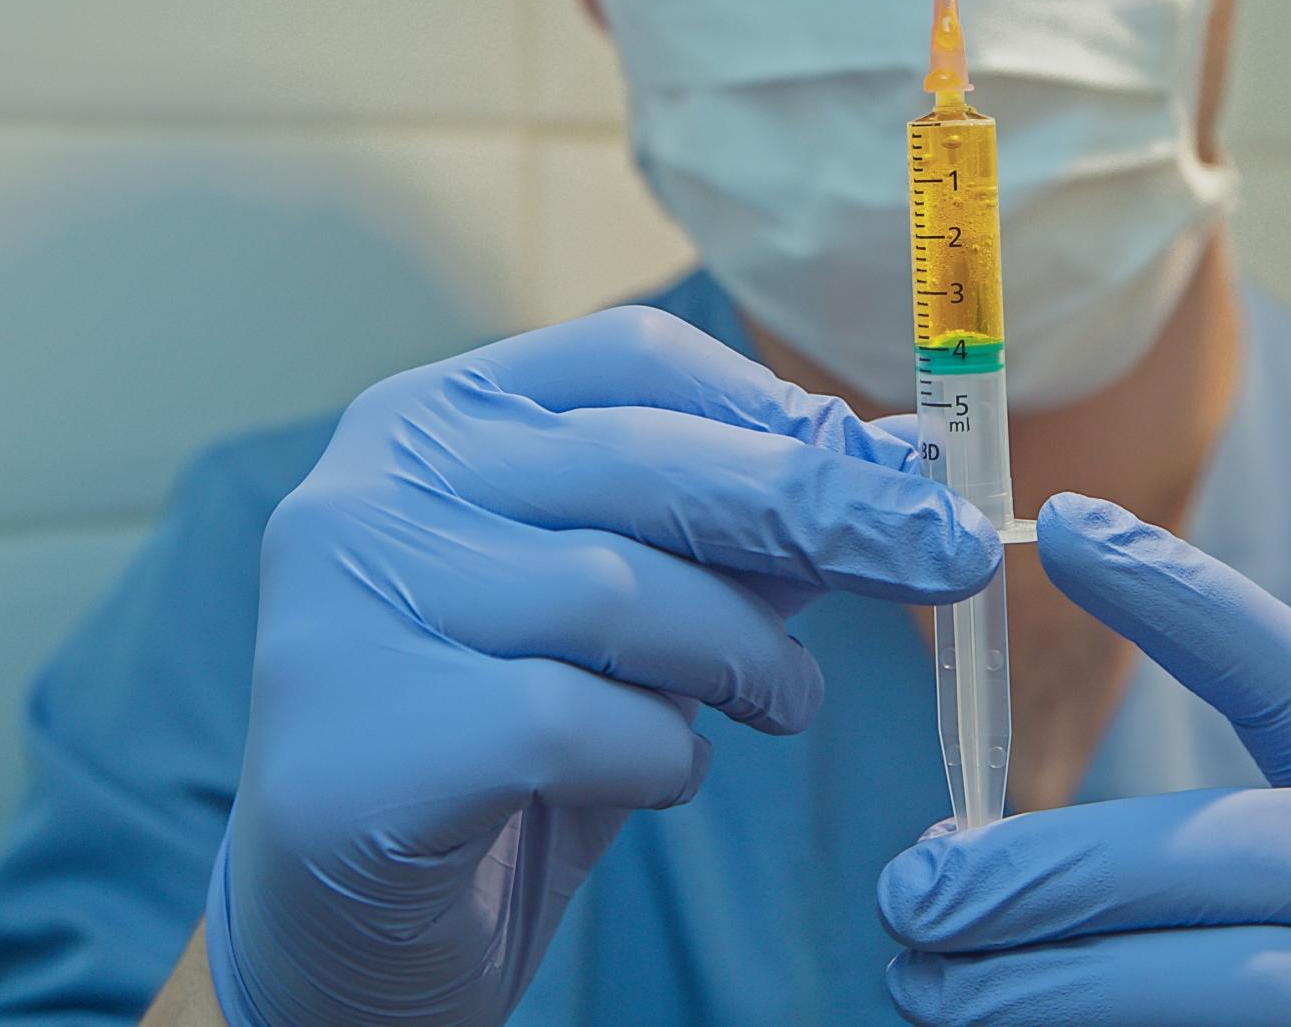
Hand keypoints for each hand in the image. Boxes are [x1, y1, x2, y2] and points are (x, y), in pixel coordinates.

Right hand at [208, 306, 1000, 1026]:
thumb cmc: (497, 746)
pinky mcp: (366, 742)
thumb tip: (892, 460)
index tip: (888, 464)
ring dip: (745, 655)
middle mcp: (367, 489)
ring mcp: (351, 610)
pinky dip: (660, 756)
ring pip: (621, 592)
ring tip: (782, 699)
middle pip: (644, 460)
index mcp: (426, 419)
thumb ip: (728, 534)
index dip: (776, 404)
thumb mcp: (624, 618)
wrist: (344, 934)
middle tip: (946, 556)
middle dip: (821, 510)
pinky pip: (579, 723)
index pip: (628, 356)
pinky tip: (656, 776)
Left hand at [877, 492, 1290, 1025]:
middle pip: (1215, 853)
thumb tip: (977, 863)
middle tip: (911, 895)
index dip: (1175, 594)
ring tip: (930, 987)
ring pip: (1220, 986)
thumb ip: (1212, 864)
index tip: (1058, 524)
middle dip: (1038, 876)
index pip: (1287, 673)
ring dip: (1048, 988)